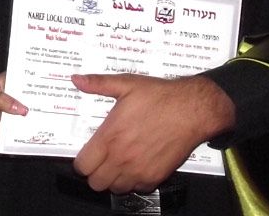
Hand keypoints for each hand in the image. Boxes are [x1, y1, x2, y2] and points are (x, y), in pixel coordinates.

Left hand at [71, 73, 234, 192]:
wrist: (191, 109)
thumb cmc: (159, 97)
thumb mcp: (125, 84)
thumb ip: (98, 83)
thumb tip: (77, 80)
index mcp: (110, 136)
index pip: (83, 165)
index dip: (81, 161)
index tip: (86, 155)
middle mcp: (122, 157)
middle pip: (95, 183)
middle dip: (94, 173)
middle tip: (99, 161)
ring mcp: (140, 170)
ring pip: (115, 189)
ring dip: (112, 179)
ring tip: (116, 164)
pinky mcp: (156, 176)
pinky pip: (138, 189)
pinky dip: (133, 182)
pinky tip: (135, 166)